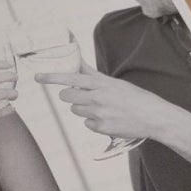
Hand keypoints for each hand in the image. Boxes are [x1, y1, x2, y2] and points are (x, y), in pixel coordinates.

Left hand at [35, 62, 175, 141]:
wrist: (153, 117)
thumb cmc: (134, 98)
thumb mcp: (113, 82)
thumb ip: (92, 75)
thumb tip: (77, 62)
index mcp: (100, 83)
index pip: (69, 78)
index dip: (51, 77)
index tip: (37, 77)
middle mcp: (96, 97)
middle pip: (66, 96)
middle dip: (70, 96)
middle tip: (84, 97)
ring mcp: (97, 113)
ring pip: (75, 110)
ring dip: (83, 109)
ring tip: (103, 109)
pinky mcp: (100, 127)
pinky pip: (87, 124)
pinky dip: (94, 122)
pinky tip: (108, 119)